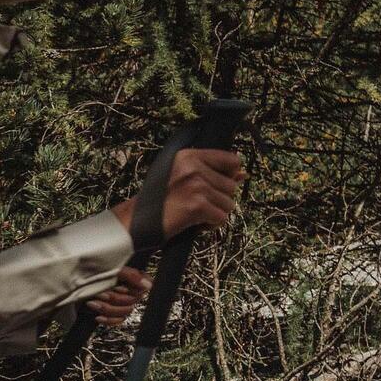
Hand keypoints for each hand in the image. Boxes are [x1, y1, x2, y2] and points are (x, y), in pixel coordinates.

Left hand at [88, 266, 150, 328]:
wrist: (74, 282)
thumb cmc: (94, 272)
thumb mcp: (114, 269)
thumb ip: (132, 276)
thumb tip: (149, 286)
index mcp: (133, 278)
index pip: (144, 288)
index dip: (133, 290)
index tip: (119, 287)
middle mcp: (131, 290)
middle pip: (132, 301)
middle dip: (114, 299)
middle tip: (101, 294)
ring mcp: (122, 302)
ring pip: (125, 312)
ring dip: (108, 308)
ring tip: (93, 303)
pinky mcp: (114, 313)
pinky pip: (118, 320)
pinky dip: (108, 320)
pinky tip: (98, 317)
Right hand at [111, 148, 243, 244]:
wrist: (136, 221)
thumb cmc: (159, 200)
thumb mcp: (182, 177)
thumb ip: (212, 173)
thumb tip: (244, 174)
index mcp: (189, 155)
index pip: (232, 160)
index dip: (229, 176)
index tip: (217, 186)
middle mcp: (193, 167)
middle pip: (232, 185)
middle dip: (219, 199)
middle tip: (196, 204)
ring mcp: (196, 185)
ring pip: (229, 203)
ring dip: (215, 213)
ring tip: (193, 213)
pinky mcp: (198, 205)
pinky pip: (221, 218)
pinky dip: (210, 225)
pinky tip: (193, 223)